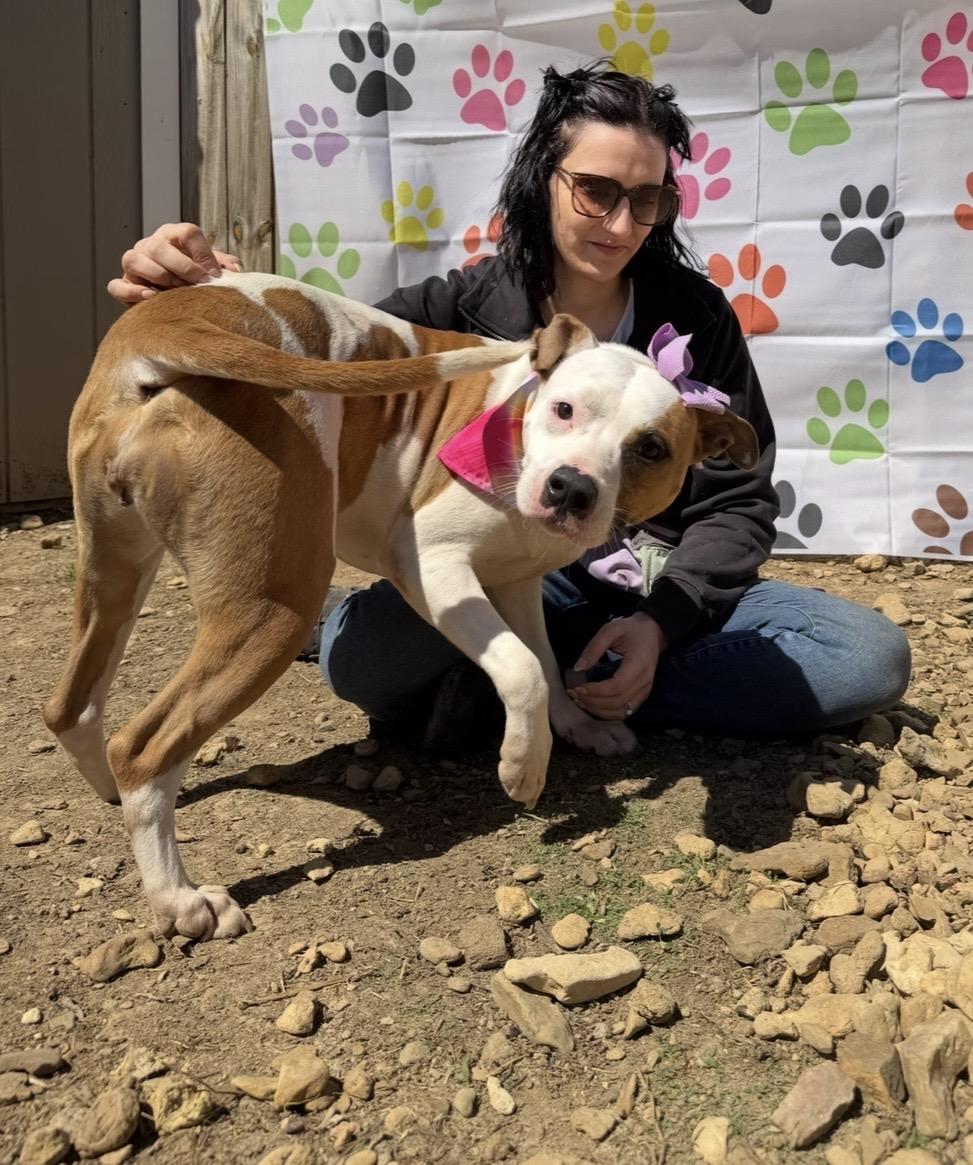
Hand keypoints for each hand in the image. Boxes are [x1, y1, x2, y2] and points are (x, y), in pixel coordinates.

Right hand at [107, 222, 241, 305]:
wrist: (178, 303)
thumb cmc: (197, 281)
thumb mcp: (212, 271)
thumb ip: (224, 266)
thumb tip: (234, 270)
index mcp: (174, 236)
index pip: (187, 233)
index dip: (203, 254)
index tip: (214, 277)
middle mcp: (151, 245)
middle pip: (159, 246)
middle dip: (182, 267)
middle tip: (198, 285)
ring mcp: (135, 263)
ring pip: (133, 259)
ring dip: (157, 276)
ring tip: (176, 292)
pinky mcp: (125, 284)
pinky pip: (117, 285)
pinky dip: (132, 292)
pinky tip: (152, 298)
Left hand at [568, 612, 667, 720]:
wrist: (653, 632)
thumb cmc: (632, 629)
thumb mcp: (611, 630)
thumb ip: (594, 648)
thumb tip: (578, 668)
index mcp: (639, 664)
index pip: (616, 686)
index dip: (595, 691)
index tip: (577, 687)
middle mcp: (644, 682)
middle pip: (617, 702)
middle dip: (592, 701)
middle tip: (573, 694)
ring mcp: (645, 691)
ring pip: (621, 712)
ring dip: (598, 710)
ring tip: (580, 700)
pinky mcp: (641, 696)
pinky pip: (624, 712)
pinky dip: (607, 713)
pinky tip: (592, 704)